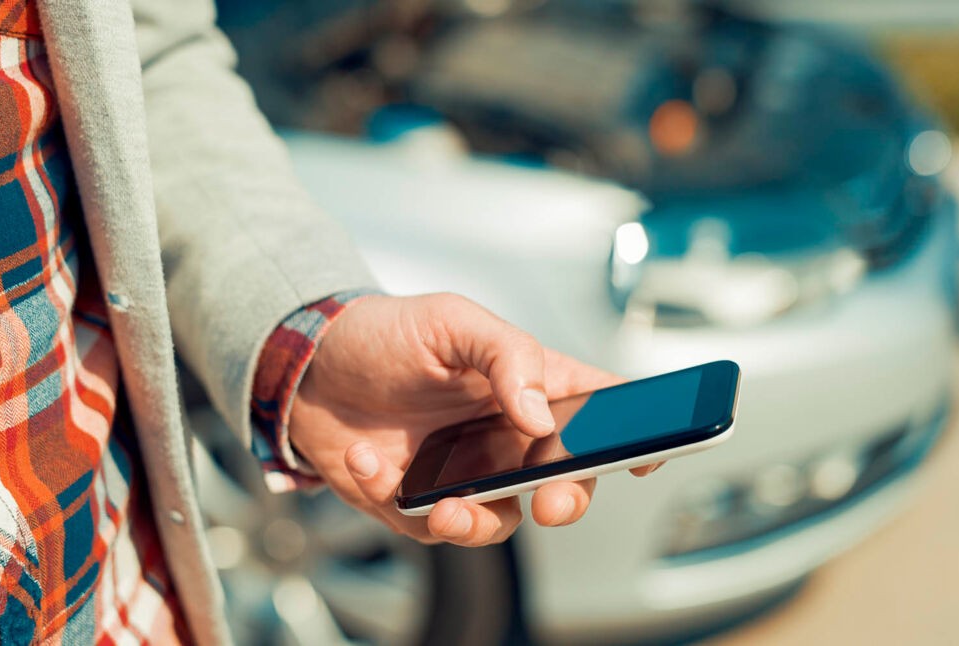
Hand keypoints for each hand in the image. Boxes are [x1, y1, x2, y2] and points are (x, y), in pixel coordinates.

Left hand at [288, 293, 659, 546]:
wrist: (307, 366)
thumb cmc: (388, 332)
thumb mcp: (453, 322)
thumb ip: (507, 357)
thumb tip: (540, 415)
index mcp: (530, 385)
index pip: (599, 410)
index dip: (637, 435)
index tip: (651, 453)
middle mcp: (507, 436)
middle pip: (564, 482)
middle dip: (567, 500)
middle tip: (552, 501)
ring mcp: (466, 474)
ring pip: (497, 521)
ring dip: (475, 523)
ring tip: (441, 506)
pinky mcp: (418, 502)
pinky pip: (424, 524)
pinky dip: (395, 500)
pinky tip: (366, 462)